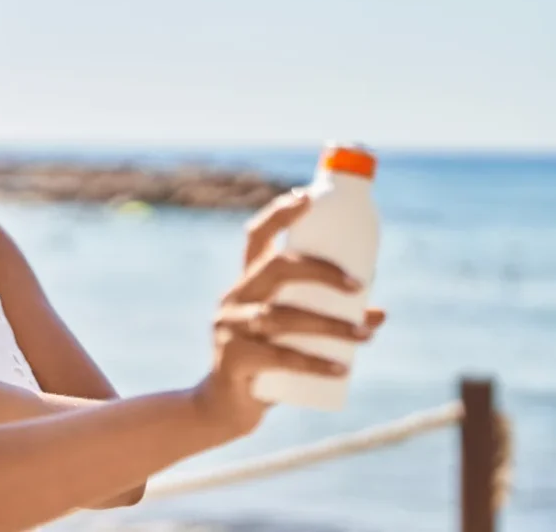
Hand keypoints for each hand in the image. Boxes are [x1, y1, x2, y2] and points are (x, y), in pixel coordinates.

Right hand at [196, 190, 386, 437]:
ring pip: (282, 317)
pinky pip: (279, 359)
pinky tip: (343, 368)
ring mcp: (229, 329)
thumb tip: (379, 313)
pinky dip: (314, 364)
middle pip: (275, 269)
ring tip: (365, 335)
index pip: (257, 237)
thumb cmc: (266, 362)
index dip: (279, 214)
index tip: (307, 196)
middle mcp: (233, 298)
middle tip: (361, 284)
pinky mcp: (233, 361)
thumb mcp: (293, 335)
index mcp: (245, 283)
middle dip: (321, 271)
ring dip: (329, 325)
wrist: (224, 407)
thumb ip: (330, 319)